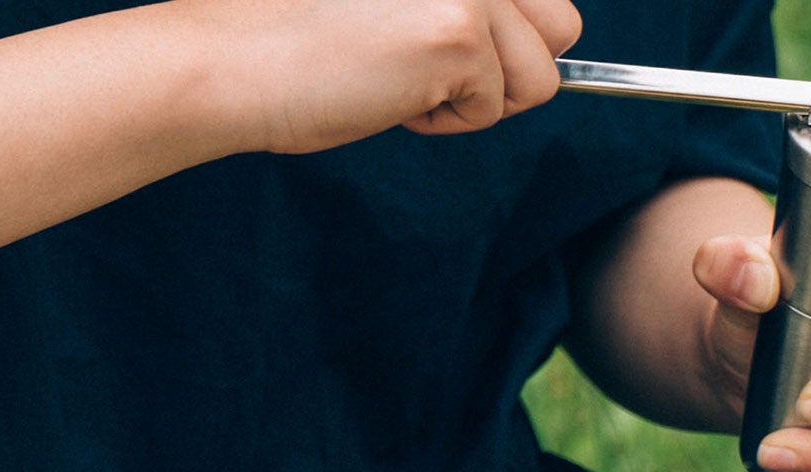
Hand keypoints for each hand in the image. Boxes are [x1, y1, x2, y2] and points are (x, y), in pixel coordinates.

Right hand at [190, 0, 582, 155]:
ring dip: (482, 99)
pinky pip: (496, 108)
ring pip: (542, 76)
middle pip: (564, 25)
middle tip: (439, 70)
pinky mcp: (459, 34)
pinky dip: (448, 122)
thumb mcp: (407, 4)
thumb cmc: (313, 37)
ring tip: (409, 79)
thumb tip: (544, 39)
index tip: (452, 50)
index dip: (512, 37)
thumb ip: (469, 4)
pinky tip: (393, 95)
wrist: (247, 60)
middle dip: (515, 68)